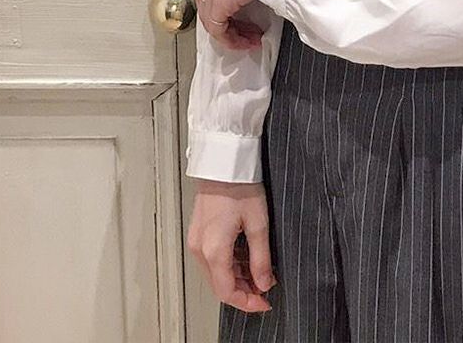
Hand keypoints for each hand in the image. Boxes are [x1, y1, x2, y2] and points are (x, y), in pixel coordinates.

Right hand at [188, 179, 275, 312]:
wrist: (224, 161)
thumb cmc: (240, 184)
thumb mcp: (258, 223)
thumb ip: (261, 258)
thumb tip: (265, 282)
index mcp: (214, 250)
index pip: (227, 292)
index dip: (247, 302)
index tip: (264, 302)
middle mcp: (201, 249)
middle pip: (220, 285)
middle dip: (244, 290)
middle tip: (265, 287)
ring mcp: (197, 240)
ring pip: (215, 272)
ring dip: (237, 277)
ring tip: (259, 270)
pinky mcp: (199, 232)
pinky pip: (212, 258)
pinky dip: (229, 264)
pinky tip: (245, 256)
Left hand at [194, 0, 263, 50]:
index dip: (228, 9)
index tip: (246, 18)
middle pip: (209, 5)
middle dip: (229, 23)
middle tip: (249, 32)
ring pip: (211, 18)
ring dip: (231, 32)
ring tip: (250, 39)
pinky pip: (217, 28)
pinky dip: (231, 39)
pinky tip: (247, 42)